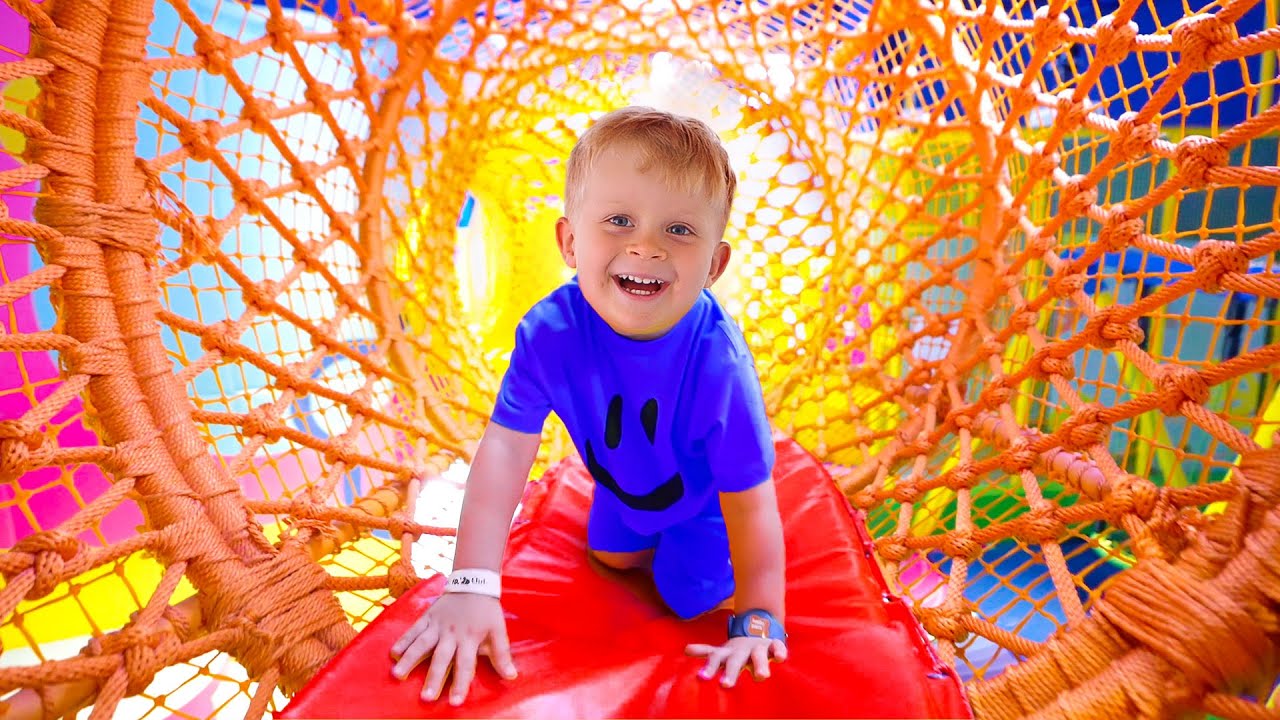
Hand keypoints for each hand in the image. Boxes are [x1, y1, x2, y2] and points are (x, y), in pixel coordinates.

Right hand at [389, 592, 518, 704]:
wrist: (474, 582)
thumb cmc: (487, 610)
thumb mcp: (498, 630)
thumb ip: (502, 654)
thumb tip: (511, 676)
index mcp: (470, 638)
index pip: (465, 664)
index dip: (461, 683)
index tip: (455, 702)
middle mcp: (451, 634)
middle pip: (441, 658)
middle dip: (434, 678)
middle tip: (426, 697)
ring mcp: (437, 625)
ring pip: (421, 644)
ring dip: (410, 659)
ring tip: (398, 675)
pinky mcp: (427, 617)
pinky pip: (413, 630)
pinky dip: (403, 641)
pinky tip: (393, 654)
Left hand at [685, 636, 786, 686]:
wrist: (758, 629)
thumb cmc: (737, 650)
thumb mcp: (722, 651)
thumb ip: (705, 652)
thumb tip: (685, 649)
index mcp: (728, 653)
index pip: (716, 659)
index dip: (710, 668)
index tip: (702, 678)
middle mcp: (742, 650)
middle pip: (736, 661)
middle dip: (731, 672)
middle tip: (726, 685)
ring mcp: (758, 647)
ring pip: (758, 655)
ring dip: (760, 665)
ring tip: (762, 676)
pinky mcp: (773, 645)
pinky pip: (777, 647)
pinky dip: (779, 651)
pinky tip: (781, 658)